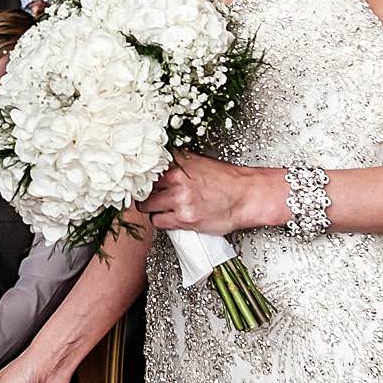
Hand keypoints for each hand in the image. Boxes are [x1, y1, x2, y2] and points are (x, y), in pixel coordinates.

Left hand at [144, 150, 274, 234]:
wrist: (245, 196)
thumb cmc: (225, 181)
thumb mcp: (198, 162)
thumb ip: (176, 162)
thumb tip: (155, 163)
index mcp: (178, 160)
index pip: (145, 166)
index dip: (139, 175)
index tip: (137, 179)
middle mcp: (176, 177)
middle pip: (142, 186)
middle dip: (144, 191)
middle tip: (149, 194)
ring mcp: (179, 198)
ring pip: (146, 205)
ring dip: (151, 207)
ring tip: (161, 206)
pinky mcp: (184, 218)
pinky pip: (158, 221)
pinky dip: (161, 220)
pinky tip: (169, 216)